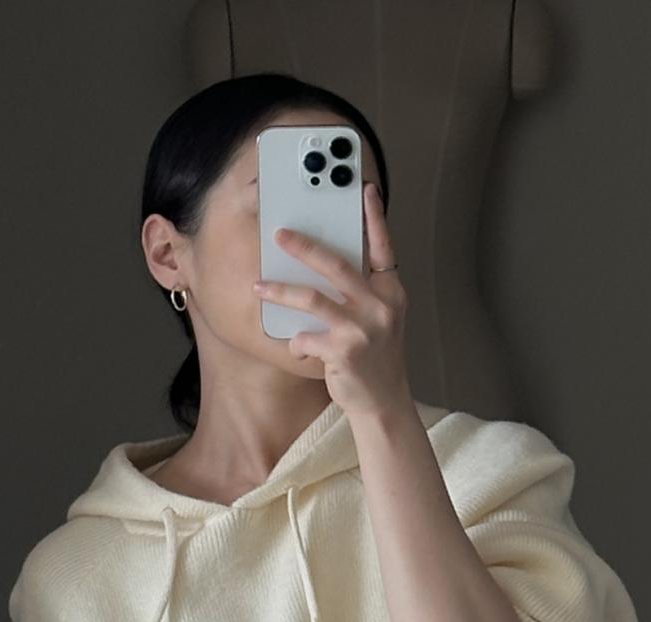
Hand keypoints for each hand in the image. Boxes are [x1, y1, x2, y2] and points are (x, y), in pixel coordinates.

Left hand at [255, 179, 410, 425]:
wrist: (383, 402)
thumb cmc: (375, 358)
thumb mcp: (381, 319)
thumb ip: (364, 291)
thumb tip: (326, 264)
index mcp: (391, 292)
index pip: (383, 247)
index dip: (375, 217)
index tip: (365, 189)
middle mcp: (380, 306)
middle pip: (336, 264)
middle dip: (304, 246)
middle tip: (279, 235)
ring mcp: (363, 328)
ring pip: (312, 298)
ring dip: (280, 291)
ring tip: (259, 286)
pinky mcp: (344, 351)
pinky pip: (306, 337)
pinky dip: (296, 342)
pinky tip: (297, 348)